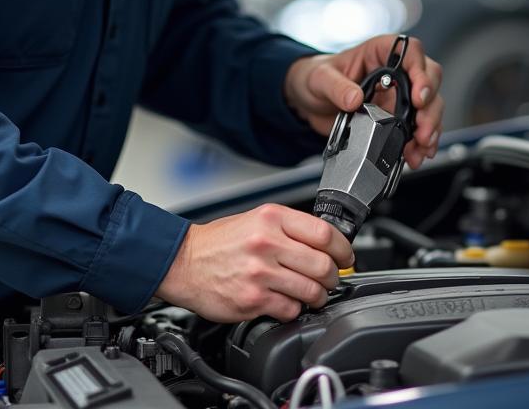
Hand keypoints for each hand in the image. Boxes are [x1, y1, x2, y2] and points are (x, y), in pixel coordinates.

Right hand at [155, 204, 352, 321]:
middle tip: (330, 279)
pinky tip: (286, 302)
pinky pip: (291, 310)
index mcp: (271, 218)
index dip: (343, 249)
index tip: (346, 257)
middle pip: (323, 265)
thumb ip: (289, 228)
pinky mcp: (253, 300)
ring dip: (318, 296)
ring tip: (311, 294)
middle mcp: (267, 243)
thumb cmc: (219, 242)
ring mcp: (260, 273)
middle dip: (333, 276)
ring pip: (311, 291)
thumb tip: (325, 242)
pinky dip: (294, 310)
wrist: (183, 262)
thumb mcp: (256, 219)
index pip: (324, 233)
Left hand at [283, 35, 443, 168]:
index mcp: (379, 52)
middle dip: (430, 107)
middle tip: (421, 128)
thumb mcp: (320, 78)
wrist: (308, 101)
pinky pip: (417, 129)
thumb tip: (354, 98)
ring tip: (420, 146)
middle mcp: (395, 72)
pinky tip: (415, 154)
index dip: (420, 72)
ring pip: (430, 107)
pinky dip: (420, 143)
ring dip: (430, 128)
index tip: (418, 96)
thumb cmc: (315, 77)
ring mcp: (398, 96)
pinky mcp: (396, 118)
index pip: (411, 53)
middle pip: (429, 81)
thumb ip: (336, 86)